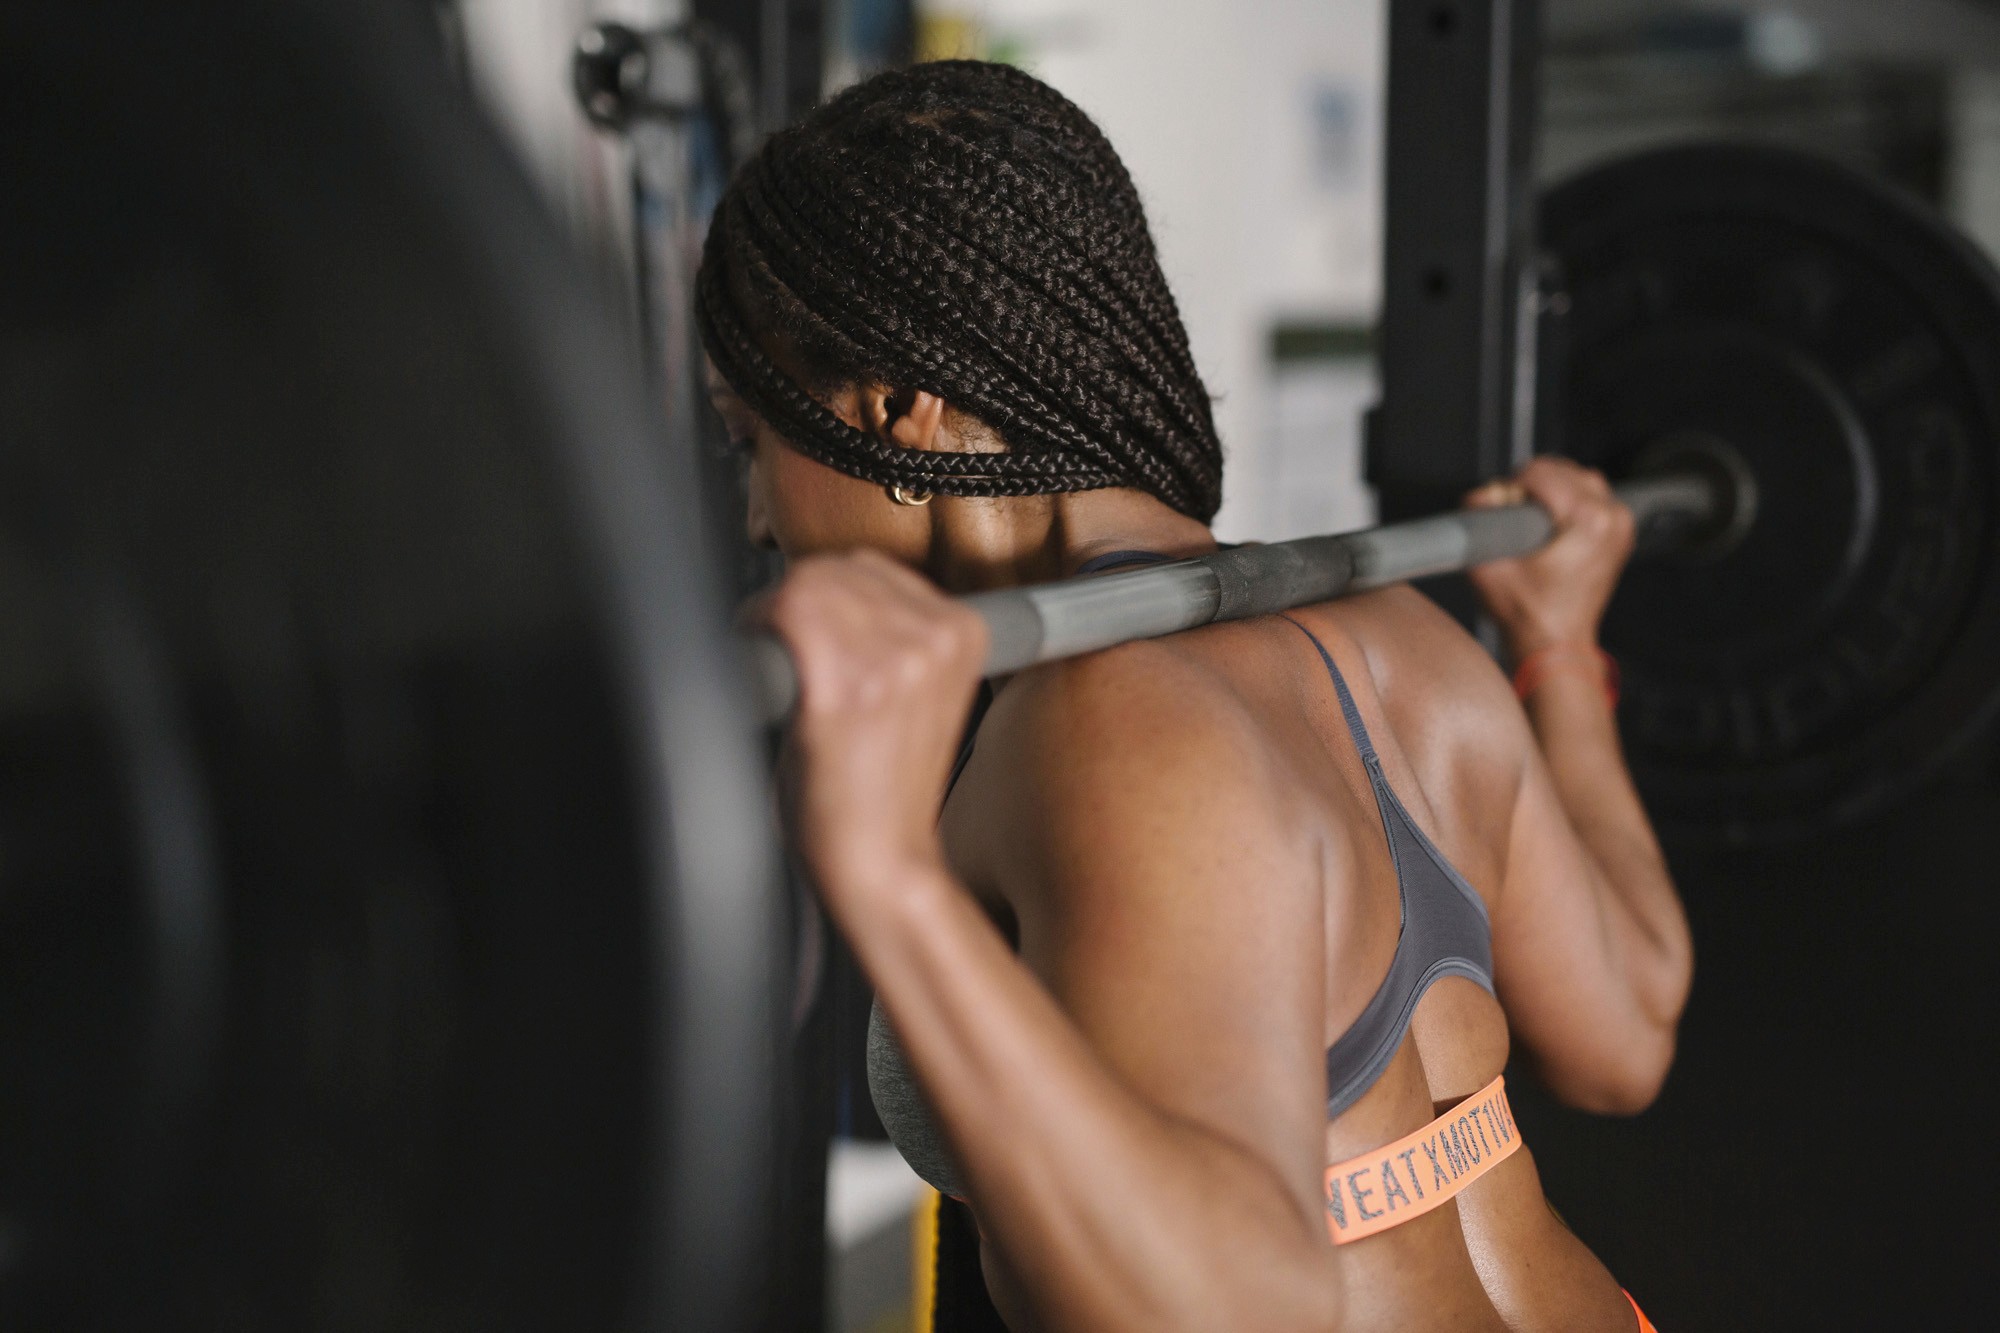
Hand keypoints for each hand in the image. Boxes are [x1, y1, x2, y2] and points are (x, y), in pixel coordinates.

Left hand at [756, 550, 988, 911]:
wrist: (884, 865)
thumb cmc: (883, 793)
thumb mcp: (914, 695)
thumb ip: (889, 637)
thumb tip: (825, 590)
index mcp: (963, 632)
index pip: (873, 567)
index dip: (825, 594)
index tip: (806, 627)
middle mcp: (934, 637)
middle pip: (835, 569)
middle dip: (794, 602)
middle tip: (777, 649)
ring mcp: (894, 659)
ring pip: (807, 586)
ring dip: (773, 617)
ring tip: (775, 666)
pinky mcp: (846, 688)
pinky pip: (786, 615)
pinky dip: (759, 631)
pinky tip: (764, 669)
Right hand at [1465, 457, 1635, 660]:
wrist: (1556, 644)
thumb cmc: (1528, 615)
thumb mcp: (1488, 567)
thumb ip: (1477, 521)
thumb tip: (1479, 494)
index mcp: (1586, 520)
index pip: (1539, 473)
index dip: (1509, 487)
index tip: (1498, 507)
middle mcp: (1610, 517)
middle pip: (1562, 470)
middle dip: (1531, 485)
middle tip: (1510, 514)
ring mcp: (1620, 525)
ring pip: (1580, 478)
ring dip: (1551, 488)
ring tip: (1530, 517)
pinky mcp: (1620, 533)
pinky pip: (1594, 496)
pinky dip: (1570, 499)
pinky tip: (1551, 522)